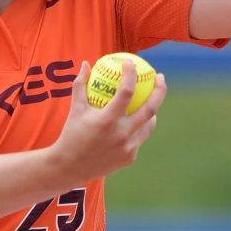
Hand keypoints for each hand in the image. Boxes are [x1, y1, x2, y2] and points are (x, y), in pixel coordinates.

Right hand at [50, 58, 167, 183]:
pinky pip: (138, 138)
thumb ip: (80, 84)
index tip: (130, 62)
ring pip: (148, 125)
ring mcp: (128, 148)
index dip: (130, 73)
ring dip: (152, 111)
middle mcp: (121, 134)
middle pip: (150, 109)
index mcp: (107, 120)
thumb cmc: (71, 133)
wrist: (70, 167)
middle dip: (159, 90)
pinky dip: (138, 127)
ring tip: (151, 100)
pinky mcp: (130, 158)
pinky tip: (138, 120)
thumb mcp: (75, 109)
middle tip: (159, 77)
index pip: (126, 91)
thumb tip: (86, 63)